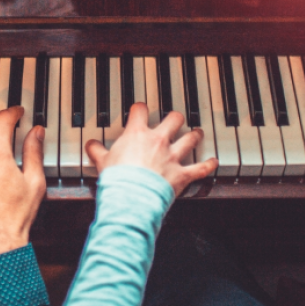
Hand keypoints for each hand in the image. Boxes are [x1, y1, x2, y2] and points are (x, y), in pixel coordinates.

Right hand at [85, 103, 217, 194]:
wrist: (131, 197)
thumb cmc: (118, 179)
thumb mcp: (102, 161)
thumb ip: (97, 151)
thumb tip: (90, 145)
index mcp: (138, 134)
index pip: (140, 111)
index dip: (140, 108)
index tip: (139, 110)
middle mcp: (159, 141)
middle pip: (173, 120)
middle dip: (175, 118)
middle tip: (175, 119)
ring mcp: (173, 157)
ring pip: (190, 139)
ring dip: (195, 135)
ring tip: (197, 132)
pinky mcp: (182, 175)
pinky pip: (200, 168)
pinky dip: (208, 165)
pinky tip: (213, 161)